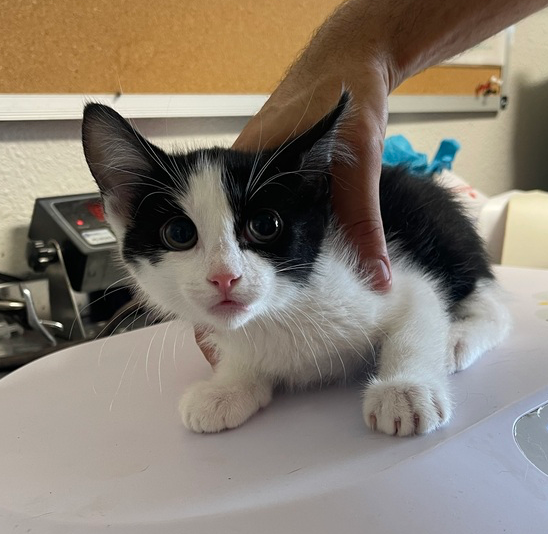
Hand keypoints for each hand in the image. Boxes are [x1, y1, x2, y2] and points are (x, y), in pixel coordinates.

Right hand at [234, 68, 391, 290]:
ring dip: (244, 245)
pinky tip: (270, 248)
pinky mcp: (262, 163)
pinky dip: (258, 225)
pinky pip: (250, 201)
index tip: (236, 297)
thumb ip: (363, 224)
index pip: (217, 218)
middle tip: (243, 302)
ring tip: (252, 286)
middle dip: (231, 260)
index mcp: (248, 161)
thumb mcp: (361, 165)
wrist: (353, 56)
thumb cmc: (352, 94)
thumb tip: (377, 281)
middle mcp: (238, 163)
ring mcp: (248, 162)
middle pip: (220, 220)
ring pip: (235, 212)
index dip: (225, 260)